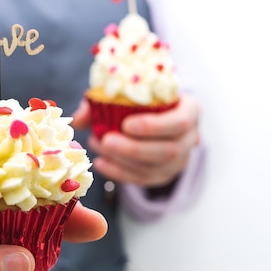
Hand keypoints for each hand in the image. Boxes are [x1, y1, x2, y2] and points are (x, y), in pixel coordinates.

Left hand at [73, 93, 200, 187]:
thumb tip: (79, 118)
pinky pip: (145, 179)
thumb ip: (104, 100)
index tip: (126, 124)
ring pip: (156, 169)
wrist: (156, 114)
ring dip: (123, 162)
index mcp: (190, 110)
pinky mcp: (166, 174)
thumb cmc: (143, 98)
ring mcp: (180, 160)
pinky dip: (120, 173)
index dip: (154, 126)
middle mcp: (191, 137)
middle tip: (106, 141)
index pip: (181, 122)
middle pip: (168, 151)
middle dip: (133, 149)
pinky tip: (101, 163)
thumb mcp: (130, 91)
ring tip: (100, 149)